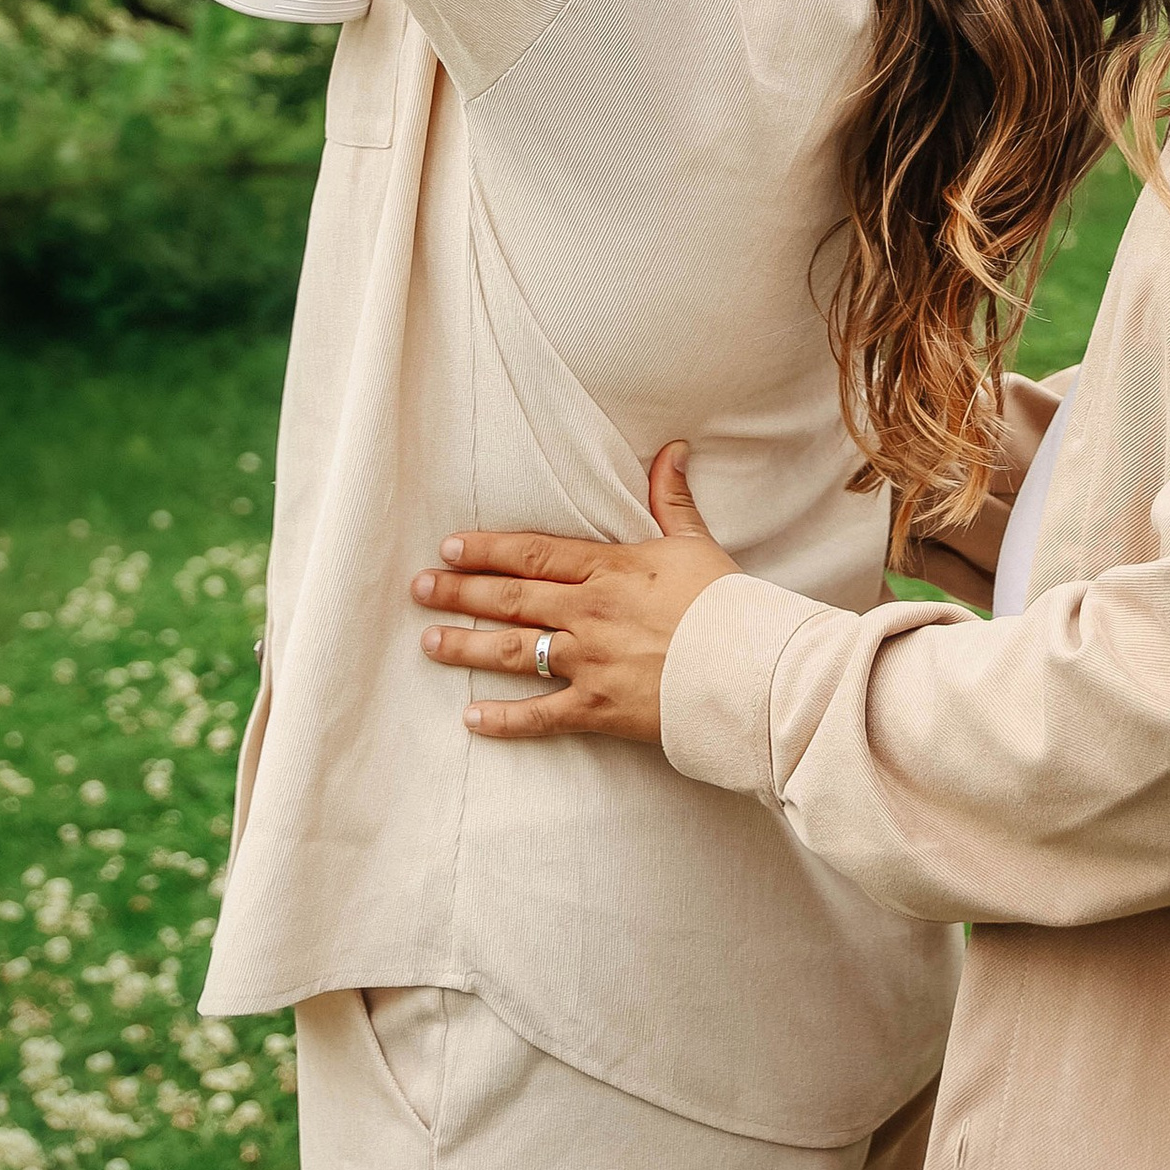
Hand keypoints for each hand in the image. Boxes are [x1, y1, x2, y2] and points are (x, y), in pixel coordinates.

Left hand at [412, 444, 737, 744]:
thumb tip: (673, 449)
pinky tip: (471, 718)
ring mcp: (590, 662)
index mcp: (609, 569)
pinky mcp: (600, 708)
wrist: (750, 669)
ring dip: (467, 646)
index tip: (450, 547)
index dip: (487, 550)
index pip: (533, 554)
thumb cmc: (726, 604)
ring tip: (429, 642)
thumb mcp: (696, 544)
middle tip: (418, 588)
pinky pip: (542, 716)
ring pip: (514, 651)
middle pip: (511, 598)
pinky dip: (504, 720)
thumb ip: (672, 499)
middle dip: (460, 592)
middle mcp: (589, 612)